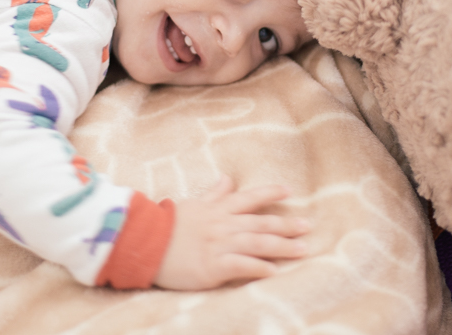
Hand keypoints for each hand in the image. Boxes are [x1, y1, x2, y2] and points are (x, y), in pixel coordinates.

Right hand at [154, 175, 310, 289]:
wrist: (144, 243)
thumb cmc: (167, 225)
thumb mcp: (193, 204)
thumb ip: (214, 195)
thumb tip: (227, 178)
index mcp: (218, 210)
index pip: (249, 198)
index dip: (270, 193)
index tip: (289, 190)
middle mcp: (222, 225)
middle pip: (261, 223)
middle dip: (286, 225)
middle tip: (308, 226)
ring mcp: (218, 245)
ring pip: (257, 243)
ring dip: (282, 246)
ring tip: (302, 249)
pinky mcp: (211, 266)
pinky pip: (240, 265)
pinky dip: (258, 267)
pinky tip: (274, 271)